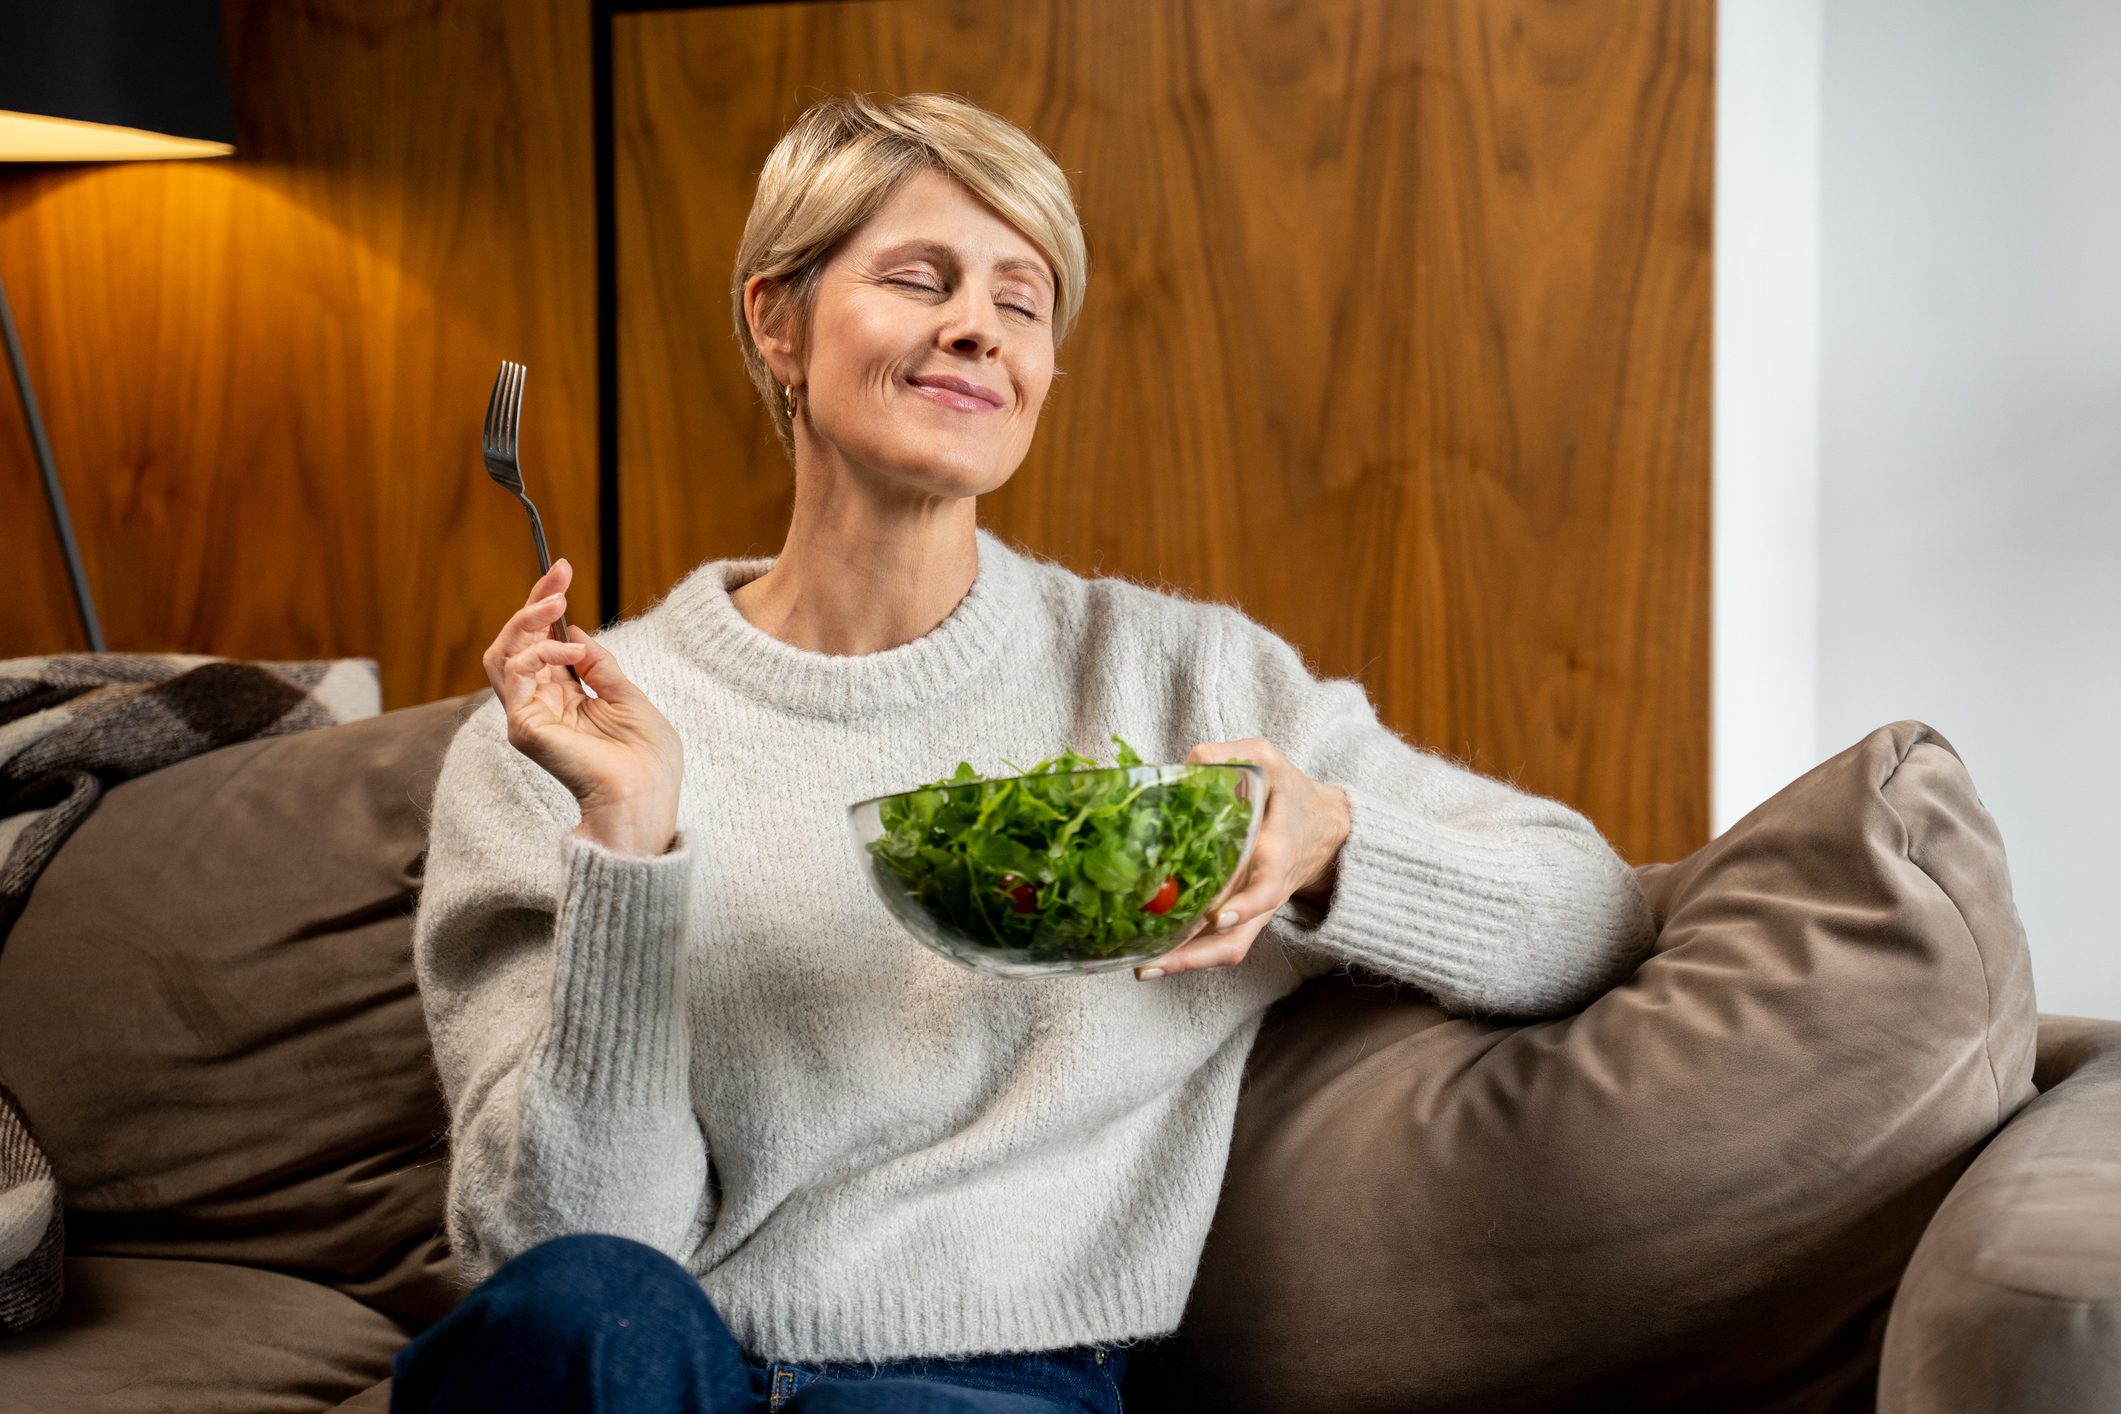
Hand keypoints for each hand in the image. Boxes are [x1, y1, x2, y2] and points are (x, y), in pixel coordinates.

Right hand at [482, 557, 684, 847]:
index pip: (543, 644)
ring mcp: (528, 716)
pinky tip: (571, 652)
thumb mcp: (628, 696)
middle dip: (534, 602)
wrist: (646, 796)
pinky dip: (539, 653)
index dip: (548, 606)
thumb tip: (577, 632)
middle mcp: (541, 705)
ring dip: (528, 621)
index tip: (563, 570)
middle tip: (558, 575)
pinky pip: (515, 676)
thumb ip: (599, 665)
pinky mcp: (524, 727)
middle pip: (518, 643)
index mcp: (565, 698)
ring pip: (503, 654)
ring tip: (557, 603)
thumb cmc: (645, 758)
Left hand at [1136, 737, 1350, 978]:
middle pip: (1238, 936)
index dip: (1246, 903)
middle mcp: (1266, 890)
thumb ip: (1230, 757)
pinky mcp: (1242, 916)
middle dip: (1197, 954)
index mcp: (1278, 850)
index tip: (1218, 917)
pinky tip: (1150, 957)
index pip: (1267, 884)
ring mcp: (1254, 909)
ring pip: (1228, 948)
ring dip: (1188, 962)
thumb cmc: (1289, 792)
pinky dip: (1188, 954)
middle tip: (1154, 961)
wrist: (1325, 829)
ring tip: (1144, 968)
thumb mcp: (1266, 760)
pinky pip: (1219, 943)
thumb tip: (1185, 766)